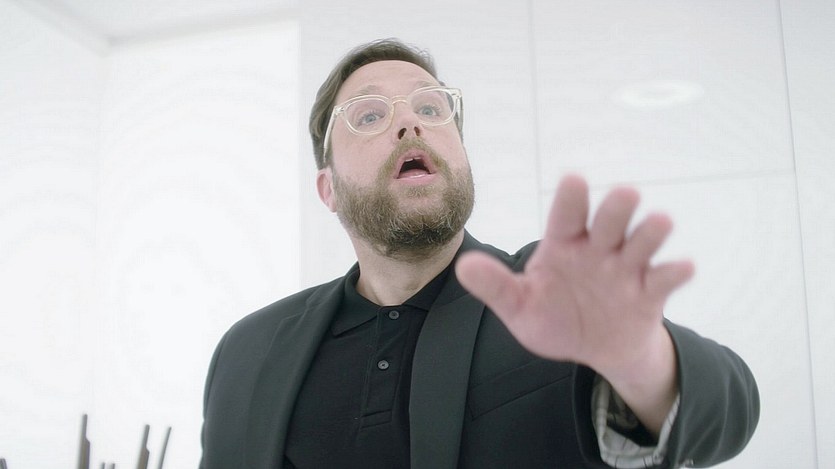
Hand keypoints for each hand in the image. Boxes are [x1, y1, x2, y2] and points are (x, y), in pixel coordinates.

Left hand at [455, 175, 693, 378]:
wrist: (595, 348)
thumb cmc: (556, 317)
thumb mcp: (520, 307)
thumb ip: (496, 287)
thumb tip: (462, 266)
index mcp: (563, 245)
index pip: (566, 217)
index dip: (571, 200)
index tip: (574, 180)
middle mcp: (598, 248)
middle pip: (609, 221)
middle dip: (616, 209)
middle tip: (625, 195)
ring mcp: (626, 268)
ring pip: (641, 242)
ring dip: (650, 232)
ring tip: (659, 223)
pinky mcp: (649, 293)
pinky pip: (664, 279)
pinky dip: (674, 272)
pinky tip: (682, 267)